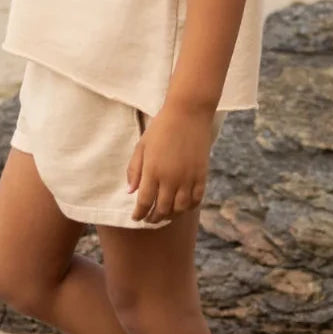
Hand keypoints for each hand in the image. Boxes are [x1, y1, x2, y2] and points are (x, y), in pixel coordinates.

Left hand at [127, 104, 214, 223]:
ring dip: (171, 215)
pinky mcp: (202, 175)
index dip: (139, 214)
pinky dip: (189, 207)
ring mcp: (188, 178)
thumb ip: (135, 170)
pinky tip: (182, 207)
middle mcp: (171, 178)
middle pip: (162, 209)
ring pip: (180, 208)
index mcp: (153, 171)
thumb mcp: (141, 146)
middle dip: (154, 218)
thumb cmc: (160, 128)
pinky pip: (196, 199)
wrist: (188, 114)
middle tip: (149, 219)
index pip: (145, 202)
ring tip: (164, 215)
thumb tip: (130, 191)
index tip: (135, 218)